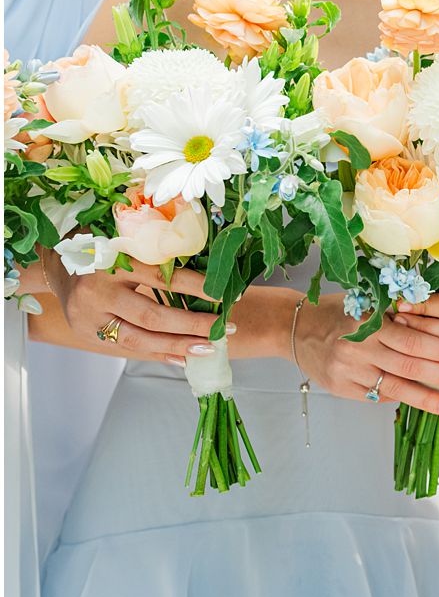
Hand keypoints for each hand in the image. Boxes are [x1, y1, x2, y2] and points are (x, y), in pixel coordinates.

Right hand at [41, 256, 224, 364]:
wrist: (56, 260)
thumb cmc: (100, 244)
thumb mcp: (125, 239)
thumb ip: (156, 253)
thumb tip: (206, 275)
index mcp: (110, 261)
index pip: (161, 278)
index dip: (196, 288)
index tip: (223, 295)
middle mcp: (97, 291)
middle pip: (152, 316)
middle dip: (192, 325)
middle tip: (225, 328)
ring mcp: (89, 316)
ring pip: (139, 339)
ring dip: (178, 345)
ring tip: (208, 347)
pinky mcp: (86, 333)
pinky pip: (127, 348)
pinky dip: (157, 353)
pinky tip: (181, 357)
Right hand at [296, 296, 438, 414]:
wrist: (295, 327)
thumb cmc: (339, 311)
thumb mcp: (368, 303)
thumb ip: (400, 316)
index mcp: (370, 321)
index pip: (413, 339)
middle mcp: (358, 347)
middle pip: (409, 366)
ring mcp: (348, 371)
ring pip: (395, 387)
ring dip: (427, 398)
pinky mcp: (341, 388)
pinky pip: (377, 395)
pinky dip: (400, 398)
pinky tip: (421, 402)